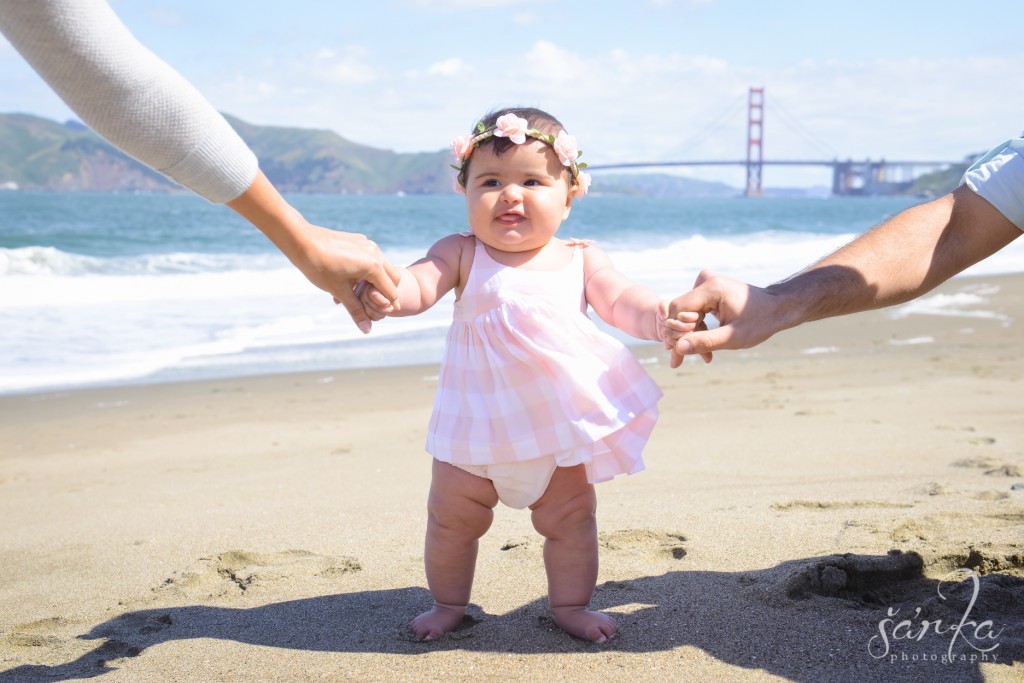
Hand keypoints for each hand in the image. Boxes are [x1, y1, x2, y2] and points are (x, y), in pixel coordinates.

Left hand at [227, 172, 401, 333]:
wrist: (301, 240)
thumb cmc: (319, 267)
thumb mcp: (339, 291)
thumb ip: (356, 310)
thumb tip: (367, 330)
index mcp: (373, 266)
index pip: (391, 291)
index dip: (388, 305)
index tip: (382, 315)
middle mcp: (375, 253)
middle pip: (393, 278)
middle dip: (385, 292)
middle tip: (372, 304)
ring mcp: (367, 244)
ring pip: (381, 267)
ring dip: (375, 281)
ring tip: (357, 293)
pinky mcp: (359, 240)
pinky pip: (370, 258)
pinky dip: (366, 270)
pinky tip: (349, 279)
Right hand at [665, 270, 782, 367]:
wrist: (777, 308)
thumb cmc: (760, 321)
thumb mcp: (733, 337)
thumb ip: (705, 342)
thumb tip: (678, 348)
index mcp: (711, 288)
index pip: (677, 310)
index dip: (674, 333)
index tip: (678, 355)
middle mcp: (705, 280)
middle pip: (679, 313)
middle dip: (681, 338)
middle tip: (679, 362)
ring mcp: (706, 283)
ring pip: (684, 314)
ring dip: (689, 336)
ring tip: (701, 356)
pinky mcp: (708, 289)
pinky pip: (693, 312)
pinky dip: (697, 329)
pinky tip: (704, 346)